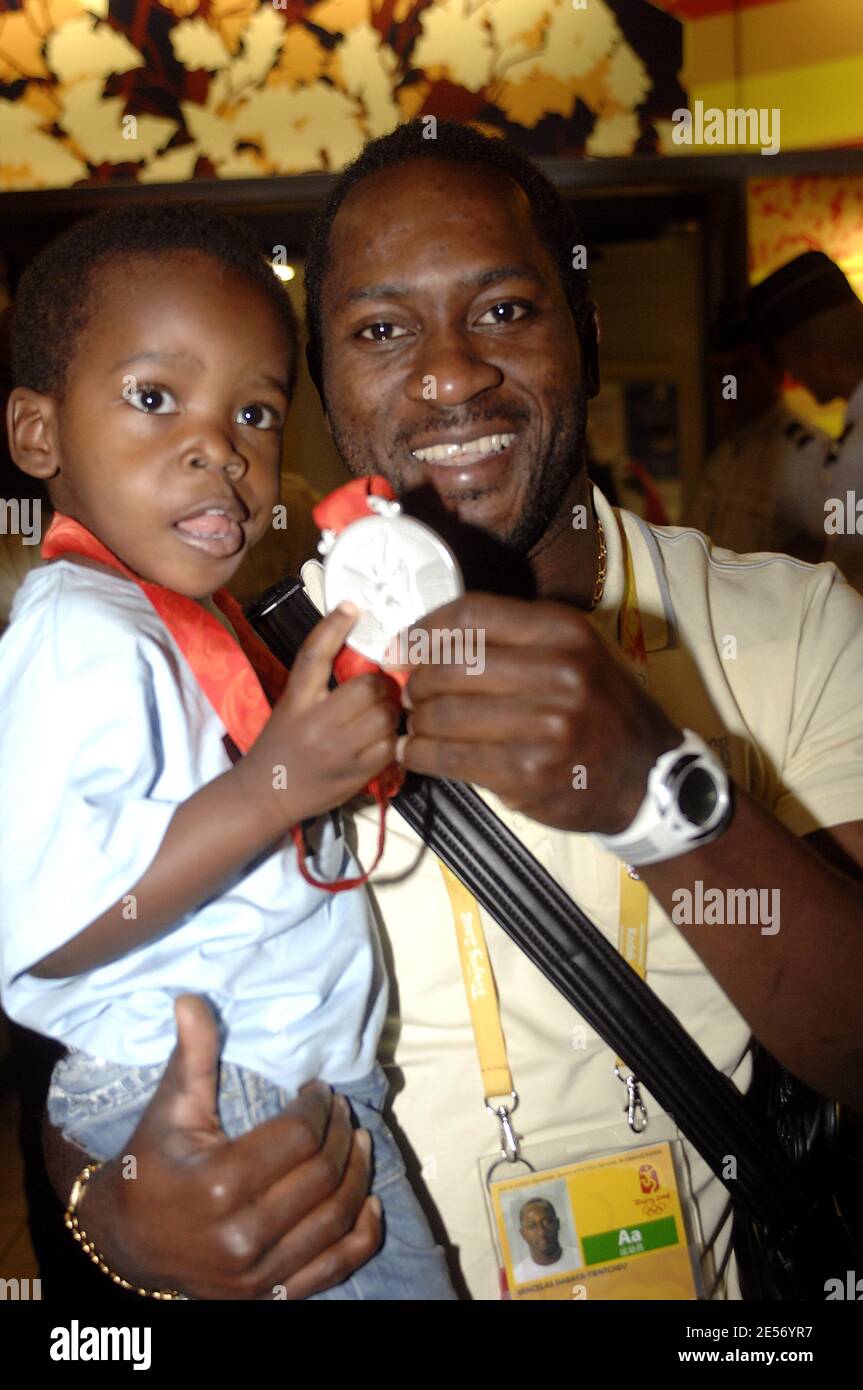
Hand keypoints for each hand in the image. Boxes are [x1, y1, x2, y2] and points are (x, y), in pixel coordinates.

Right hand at [76, 996, 381, 1299]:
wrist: (128, 1241)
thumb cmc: (153, 1163)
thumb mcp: (170, 1108)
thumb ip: (191, 1056)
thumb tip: (192, 999)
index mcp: (219, 1183)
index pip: (298, 1137)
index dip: (319, 1107)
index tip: (320, 1090)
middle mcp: (242, 1234)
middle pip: (322, 1175)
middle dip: (341, 1135)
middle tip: (343, 1110)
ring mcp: (257, 1272)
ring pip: (334, 1217)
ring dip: (358, 1175)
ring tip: (360, 1142)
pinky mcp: (268, 1295)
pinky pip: (333, 1269)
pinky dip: (361, 1237)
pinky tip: (370, 1203)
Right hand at [239, 603, 399, 831]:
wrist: (266, 794)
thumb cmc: (280, 745)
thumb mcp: (291, 707)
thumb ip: (319, 683)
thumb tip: (360, 650)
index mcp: (295, 700)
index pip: (314, 655)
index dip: (334, 626)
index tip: (352, 606)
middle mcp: (314, 723)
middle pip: (367, 687)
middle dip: (382, 684)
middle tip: (381, 690)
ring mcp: (336, 751)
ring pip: (385, 715)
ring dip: (391, 711)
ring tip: (383, 715)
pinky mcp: (355, 775)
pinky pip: (390, 746)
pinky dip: (392, 739)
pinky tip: (382, 740)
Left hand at [400, 594, 680, 832]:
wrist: (648, 776)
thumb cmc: (599, 709)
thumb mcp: (574, 654)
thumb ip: (512, 640)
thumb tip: (425, 640)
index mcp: (565, 632)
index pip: (472, 614)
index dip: (424, 629)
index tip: (400, 646)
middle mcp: (559, 672)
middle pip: (450, 664)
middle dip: (416, 680)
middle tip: (409, 693)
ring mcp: (546, 726)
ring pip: (444, 713)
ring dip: (416, 720)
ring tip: (414, 725)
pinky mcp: (529, 773)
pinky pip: (451, 758)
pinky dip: (422, 754)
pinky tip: (416, 752)